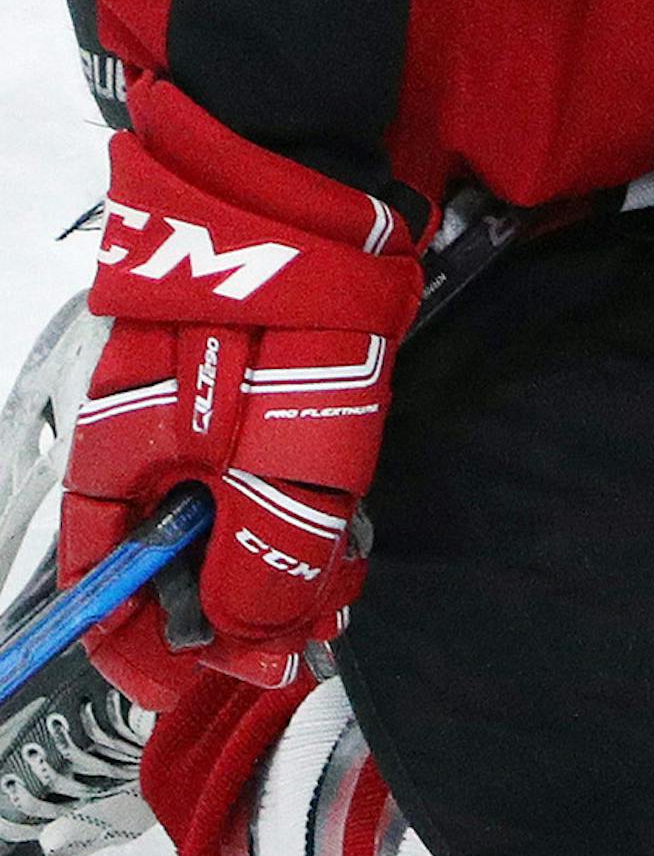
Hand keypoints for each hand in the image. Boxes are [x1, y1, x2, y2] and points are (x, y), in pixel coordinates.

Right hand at [64, 82, 423, 707]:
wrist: (307, 170)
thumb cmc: (283, 310)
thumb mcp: (285, 456)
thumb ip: (263, 557)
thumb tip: (250, 645)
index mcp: (118, 464)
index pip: (102, 594)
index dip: (154, 655)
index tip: (220, 685)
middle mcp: (142, 441)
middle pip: (173, 564)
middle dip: (241, 611)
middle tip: (319, 622)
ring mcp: (191, 404)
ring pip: (222, 515)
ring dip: (280, 556)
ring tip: (347, 565)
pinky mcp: (245, 374)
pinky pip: (255, 463)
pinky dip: (296, 497)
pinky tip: (348, 502)